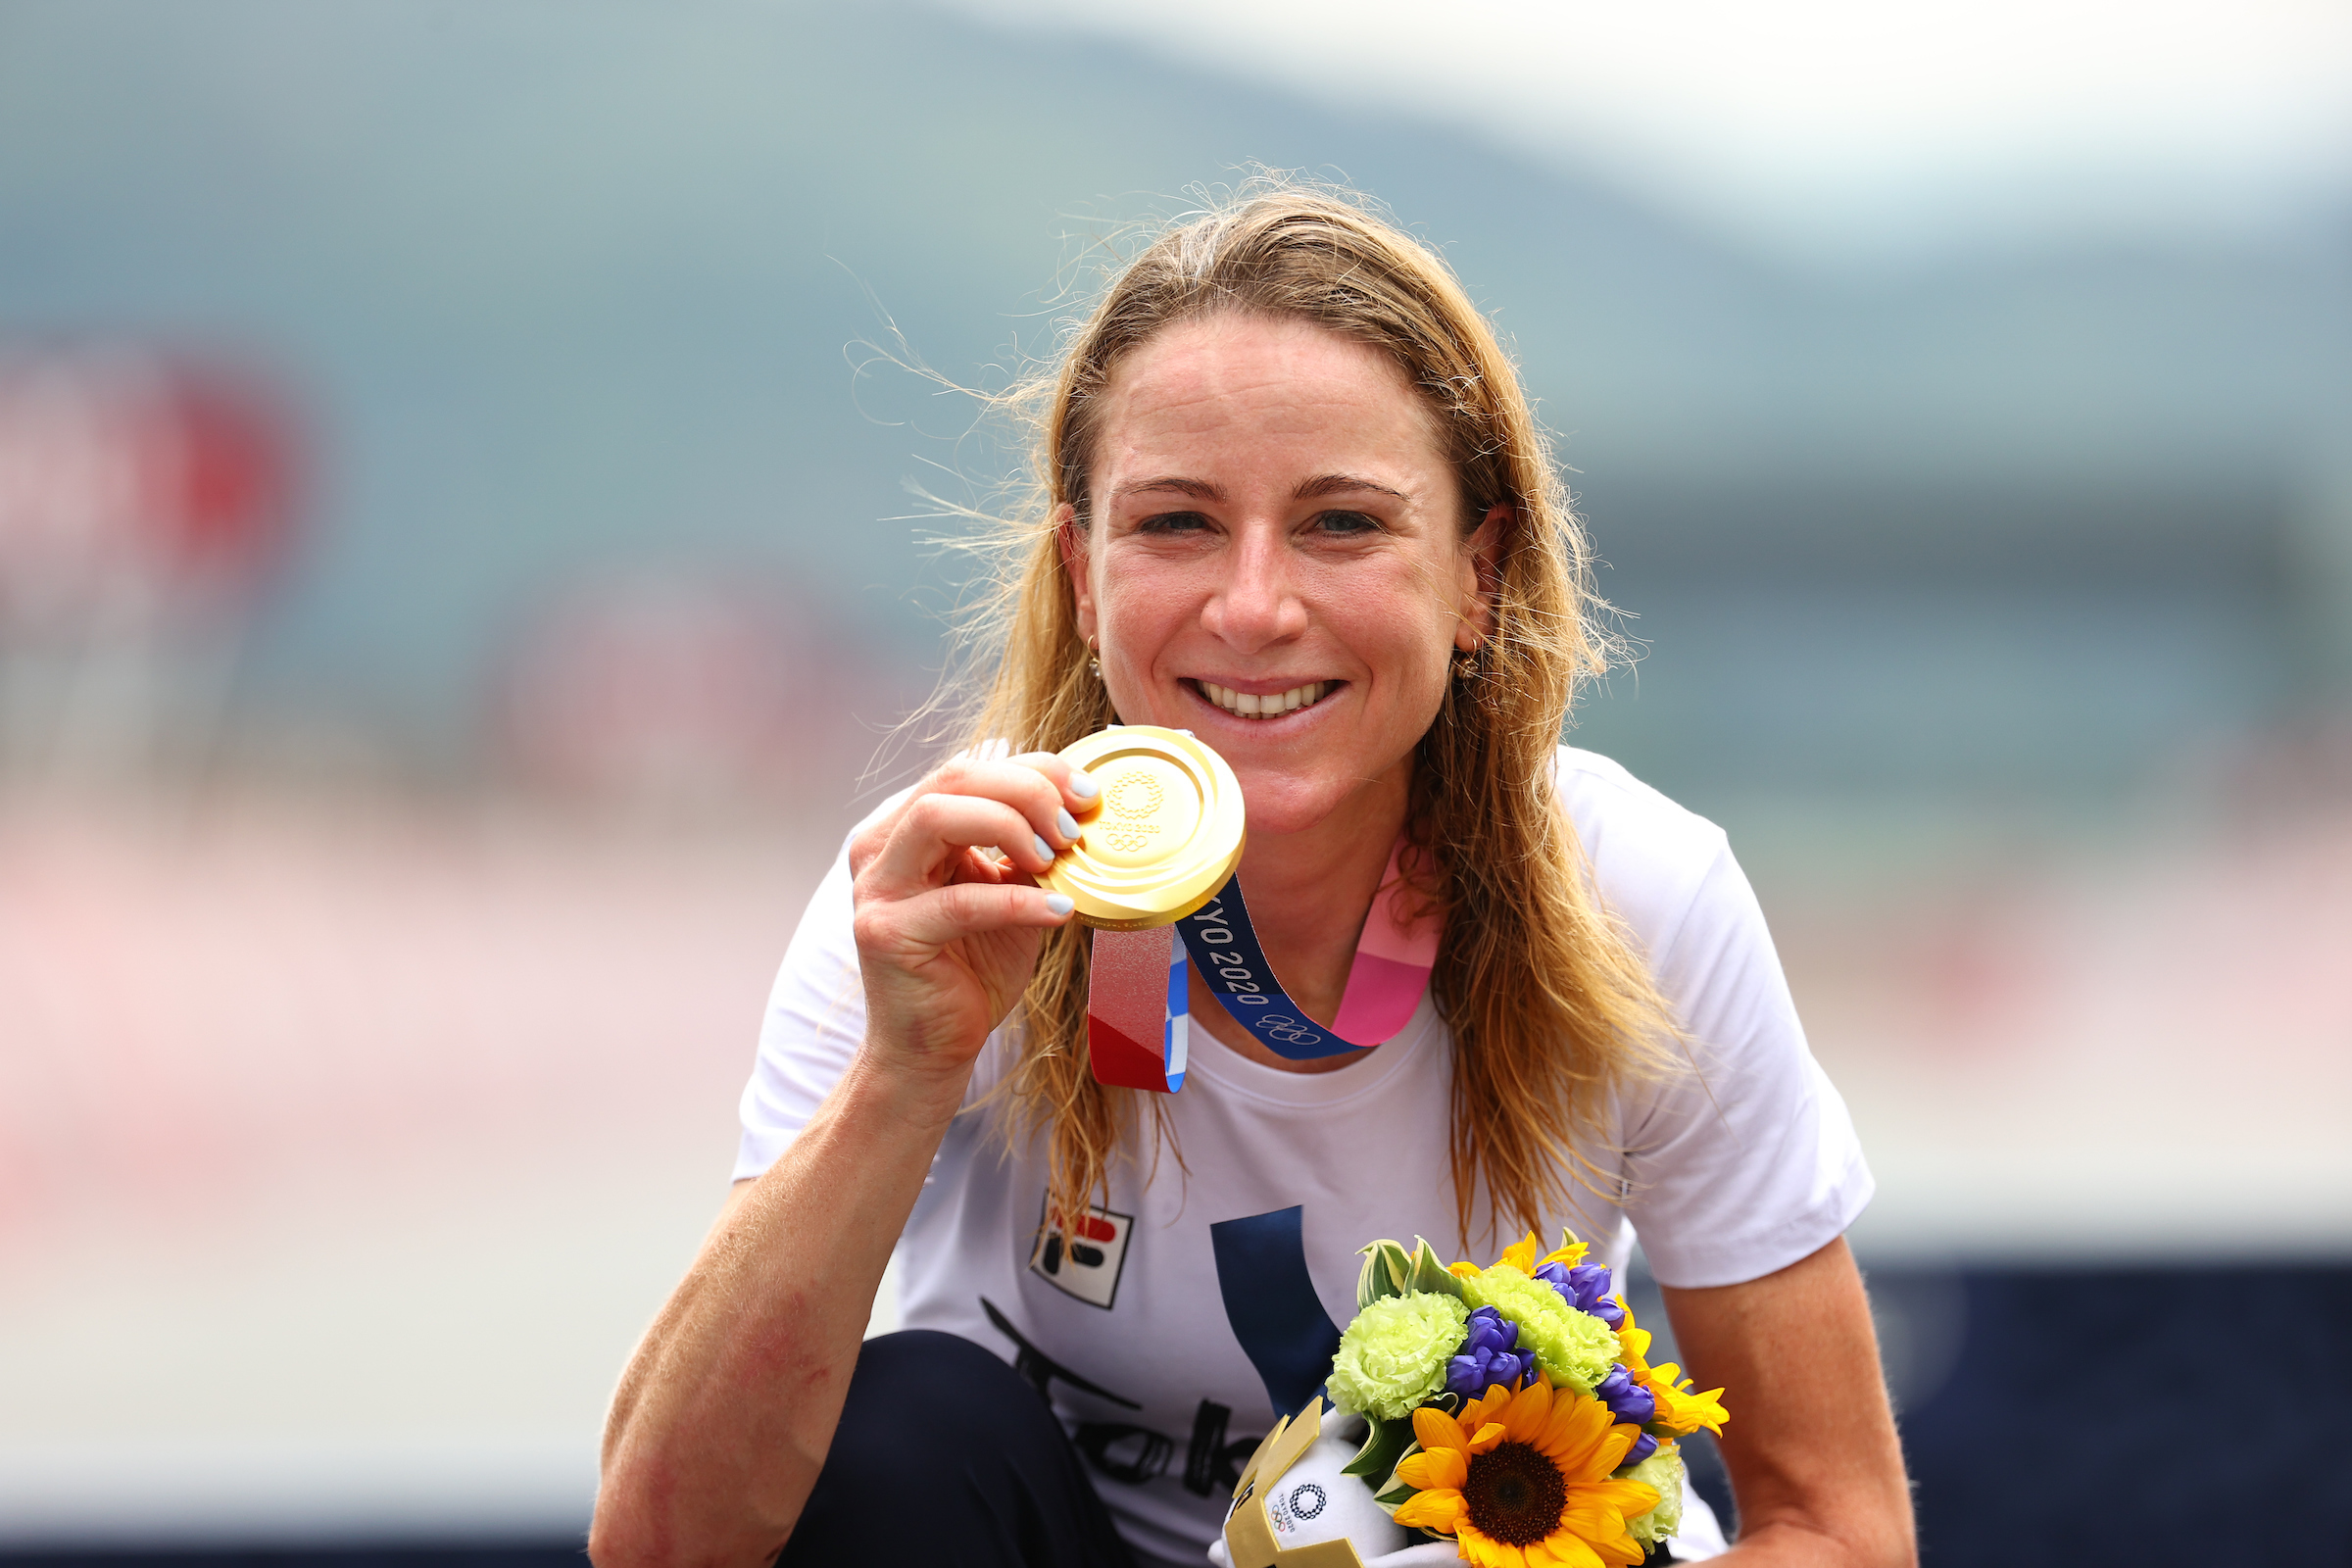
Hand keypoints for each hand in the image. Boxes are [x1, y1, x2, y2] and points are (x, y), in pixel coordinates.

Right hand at [848, 752, 1094, 1080]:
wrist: (931, 1048)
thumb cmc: (970, 969)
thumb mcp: (1007, 895)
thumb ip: (1026, 852)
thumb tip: (1078, 811)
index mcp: (905, 828)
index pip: (967, 769)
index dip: (1033, 770)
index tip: (1085, 794)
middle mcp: (880, 848)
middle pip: (952, 779)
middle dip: (1025, 790)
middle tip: (1073, 826)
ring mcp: (876, 889)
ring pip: (936, 818)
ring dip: (1009, 826)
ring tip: (1055, 859)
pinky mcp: (886, 934)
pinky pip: (958, 902)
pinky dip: (1016, 902)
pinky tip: (1058, 911)